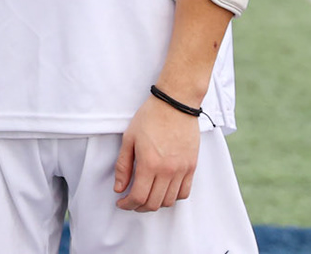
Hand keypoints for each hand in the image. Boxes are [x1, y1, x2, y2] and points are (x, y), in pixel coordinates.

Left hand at [113, 95, 200, 211]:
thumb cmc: (150, 117)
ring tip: (146, 197)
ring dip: (156, 204)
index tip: (121, 202)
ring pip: (169, 201)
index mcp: (149, 163)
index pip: (138, 197)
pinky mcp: (192, 166)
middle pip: (154, 203)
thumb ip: (123, 166)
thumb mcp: (129, 138)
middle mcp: (167, 170)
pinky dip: (173, 197)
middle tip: (131, 202)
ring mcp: (182, 170)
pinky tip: (163, 191)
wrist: (176, 104)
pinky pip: (184, 192)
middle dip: (139, 207)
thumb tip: (119, 188)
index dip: (127, 204)